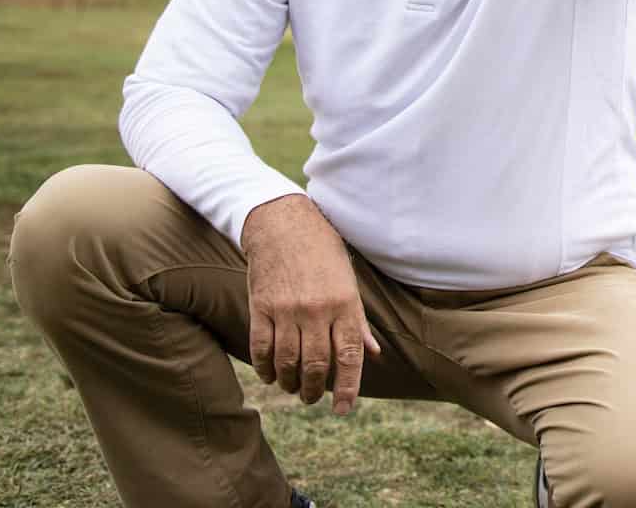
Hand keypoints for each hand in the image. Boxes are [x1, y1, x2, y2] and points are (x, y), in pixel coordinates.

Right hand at [242, 194, 380, 415]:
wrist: (284, 225)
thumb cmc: (324, 254)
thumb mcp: (349, 283)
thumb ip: (359, 322)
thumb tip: (374, 354)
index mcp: (345, 305)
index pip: (349, 356)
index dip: (348, 388)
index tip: (344, 410)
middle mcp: (317, 310)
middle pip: (315, 365)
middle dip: (314, 390)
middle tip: (312, 397)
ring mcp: (287, 310)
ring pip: (287, 362)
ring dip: (290, 383)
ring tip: (294, 388)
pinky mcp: (261, 307)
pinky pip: (261, 349)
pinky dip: (265, 368)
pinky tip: (271, 376)